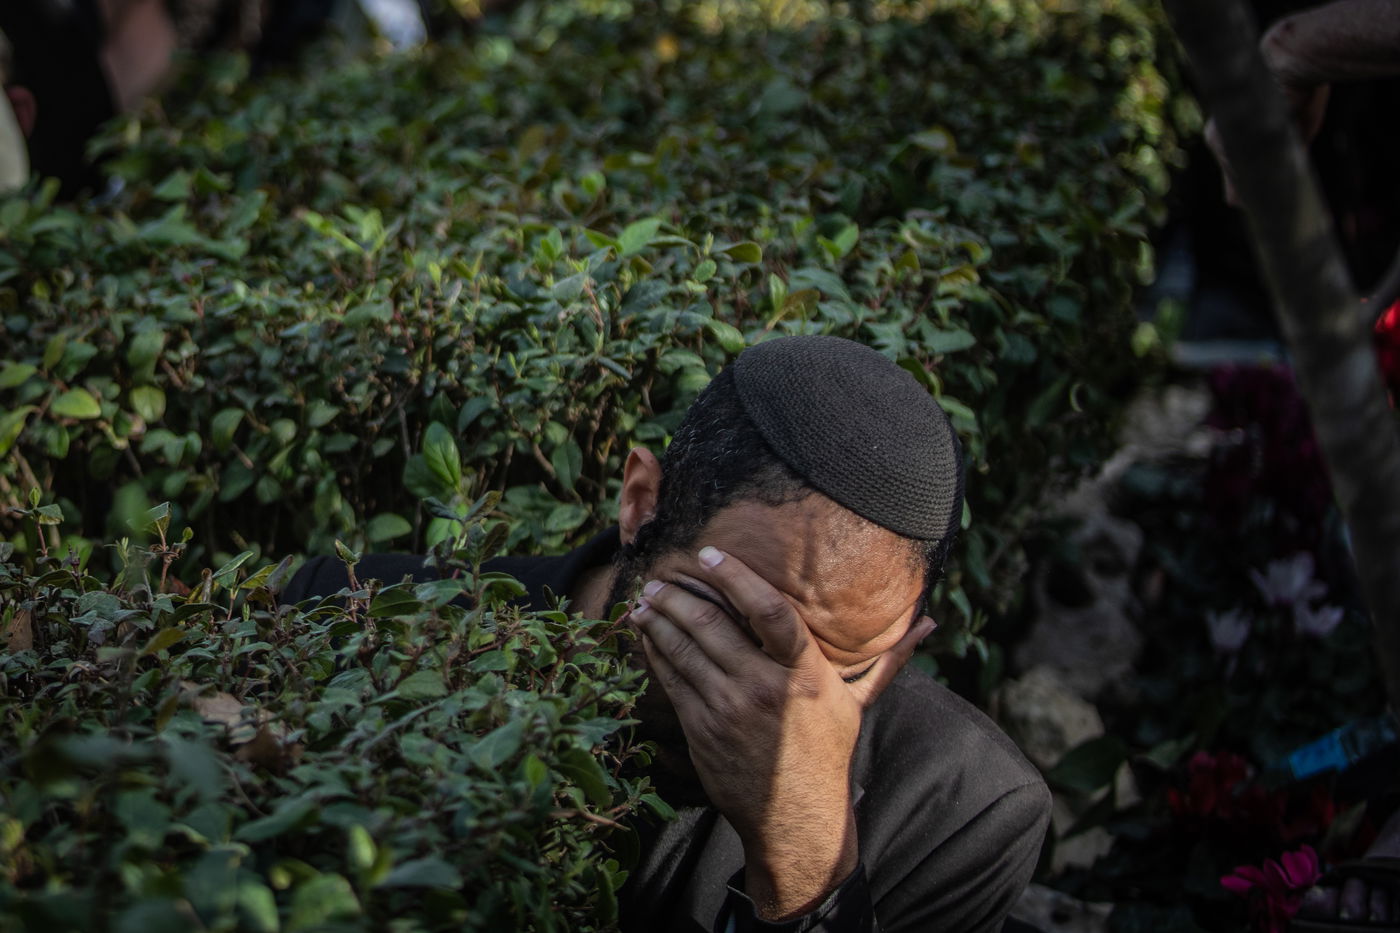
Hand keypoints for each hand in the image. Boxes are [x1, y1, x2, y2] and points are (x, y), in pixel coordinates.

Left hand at [630, 546, 935, 920]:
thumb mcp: (858, 703)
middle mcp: (766, 689)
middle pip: (712, 625)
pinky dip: (656, 653)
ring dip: (660, 619)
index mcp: (806, 675)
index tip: (711, 555)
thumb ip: (887, 658)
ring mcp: (729, 710)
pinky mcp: (703, 730)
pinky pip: (673, 681)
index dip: (736, 578)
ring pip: (685, 650)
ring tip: (646, 599)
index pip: (770, 611)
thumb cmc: (827, 753)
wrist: (796, 817)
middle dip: (680, 595)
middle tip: (662, 575)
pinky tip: (646, 635)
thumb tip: (928, 623)